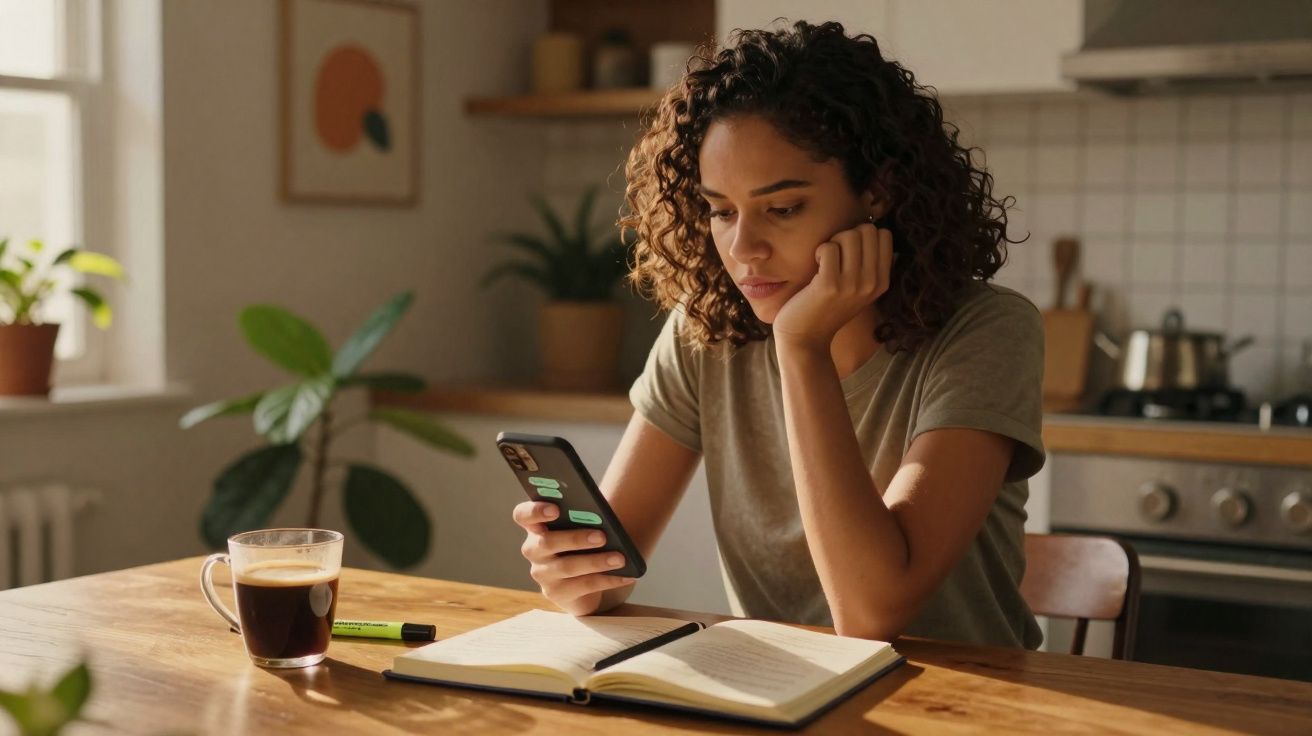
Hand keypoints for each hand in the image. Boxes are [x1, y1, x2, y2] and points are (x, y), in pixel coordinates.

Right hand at [512, 501, 634, 615]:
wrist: (582, 579)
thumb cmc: (581, 543)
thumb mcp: (579, 527)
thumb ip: (581, 517)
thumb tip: (601, 516)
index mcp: (536, 526)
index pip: (523, 515)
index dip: (535, 511)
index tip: (555, 509)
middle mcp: (534, 550)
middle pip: (546, 542)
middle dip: (575, 538)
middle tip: (601, 536)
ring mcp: (543, 574)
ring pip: (567, 567)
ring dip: (596, 562)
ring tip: (619, 558)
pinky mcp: (557, 593)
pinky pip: (584, 586)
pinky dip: (608, 580)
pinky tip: (626, 576)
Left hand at [772, 222, 894, 350]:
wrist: (806, 338)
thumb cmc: (828, 308)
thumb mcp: (860, 290)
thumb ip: (873, 265)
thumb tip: (881, 233)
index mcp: (882, 281)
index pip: (884, 234)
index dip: (863, 235)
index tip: (850, 252)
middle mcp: (872, 283)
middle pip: (867, 230)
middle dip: (847, 235)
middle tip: (836, 255)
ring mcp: (852, 284)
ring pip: (849, 235)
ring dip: (832, 242)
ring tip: (825, 262)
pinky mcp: (830, 285)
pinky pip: (828, 247)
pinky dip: (819, 251)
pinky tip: (816, 268)